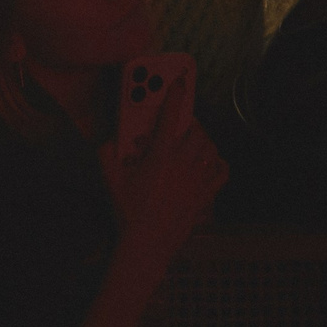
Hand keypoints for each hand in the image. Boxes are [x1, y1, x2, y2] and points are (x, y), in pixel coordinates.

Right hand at [99, 77, 225, 260]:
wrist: (146, 245)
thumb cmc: (128, 212)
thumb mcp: (110, 179)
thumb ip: (106, 153)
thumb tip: (108, 139)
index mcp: (159, 156)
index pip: (170, 117)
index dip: (175, 95)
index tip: (180, 82)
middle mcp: (182, 165)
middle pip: (196, 131)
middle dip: (189, 122)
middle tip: (180, 123)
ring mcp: (196, 181)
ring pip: (210, 148)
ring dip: (202, 140)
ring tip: (192, 141)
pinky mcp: (204, 196)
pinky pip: (221, 173)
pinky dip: (218, 163)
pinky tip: (209, 162)